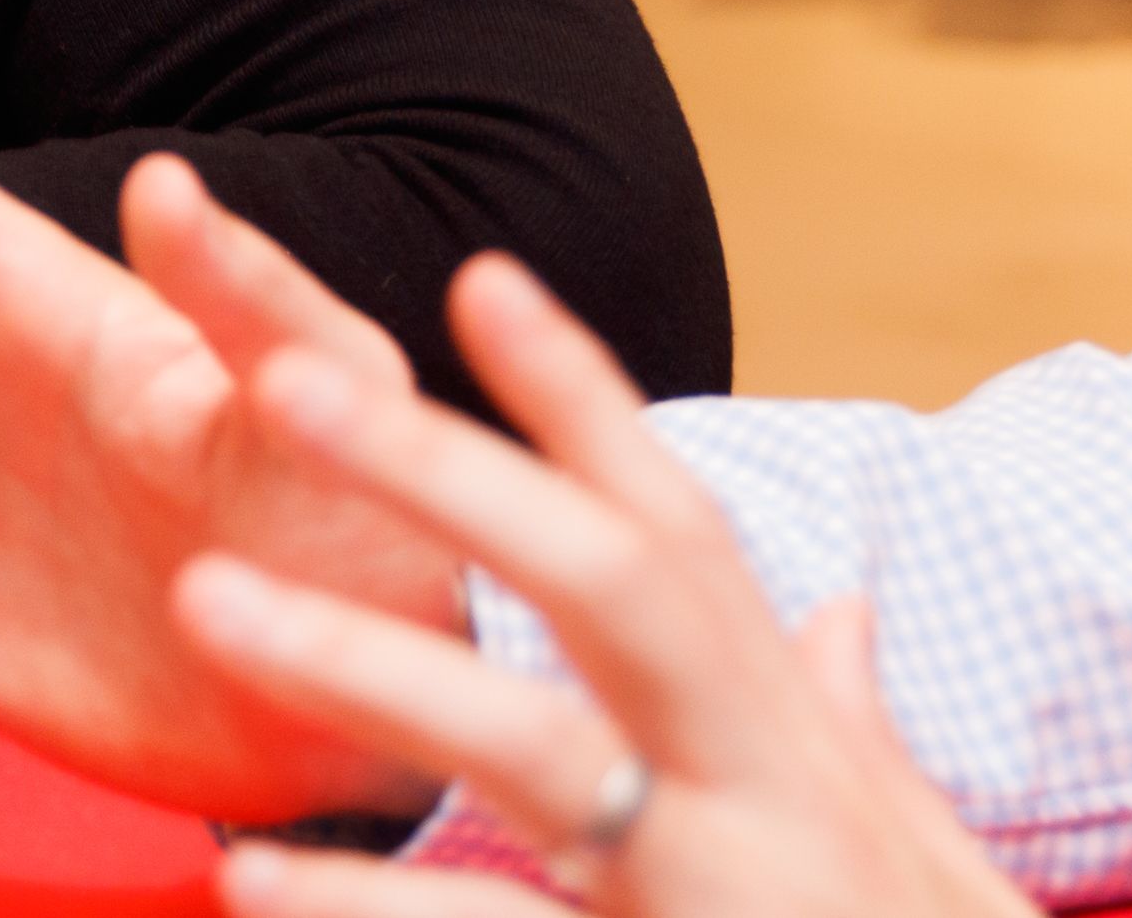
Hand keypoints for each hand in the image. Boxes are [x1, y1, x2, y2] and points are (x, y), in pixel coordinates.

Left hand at [187, 255, 1042, 917]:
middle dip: (451, 473)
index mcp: (795, 742)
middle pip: (610, 587)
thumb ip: (858, 727)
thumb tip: (839, 610)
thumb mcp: (918, 849)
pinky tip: (248, 878)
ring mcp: (721, 894)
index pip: (682, 530)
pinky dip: (373, 916)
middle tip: (284, 380)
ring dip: (370, 666)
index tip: (478, 278)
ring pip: (539, 754)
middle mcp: (767, 793)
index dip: (584, 400)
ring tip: (214, 602)